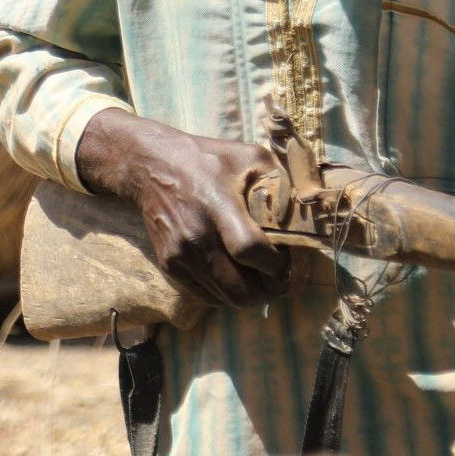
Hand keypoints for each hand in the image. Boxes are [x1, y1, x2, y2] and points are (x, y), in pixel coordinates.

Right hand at [75, 111, 288, 307]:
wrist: (150, 167)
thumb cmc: (205, 159)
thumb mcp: (247, 156)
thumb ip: (279, 180)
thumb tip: (304, 210)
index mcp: (217, 205)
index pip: (250, 251)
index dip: (276, 265)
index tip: (287, 263)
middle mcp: (196, 236)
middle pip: (238, 288)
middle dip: (268, 292)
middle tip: (281, 282)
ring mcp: (180, 255)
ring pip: (224, 299)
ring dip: (249, 297)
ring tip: (262, 283)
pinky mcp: (170, 265)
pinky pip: (205, 296)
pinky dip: (226, 295)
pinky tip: (237, 279)